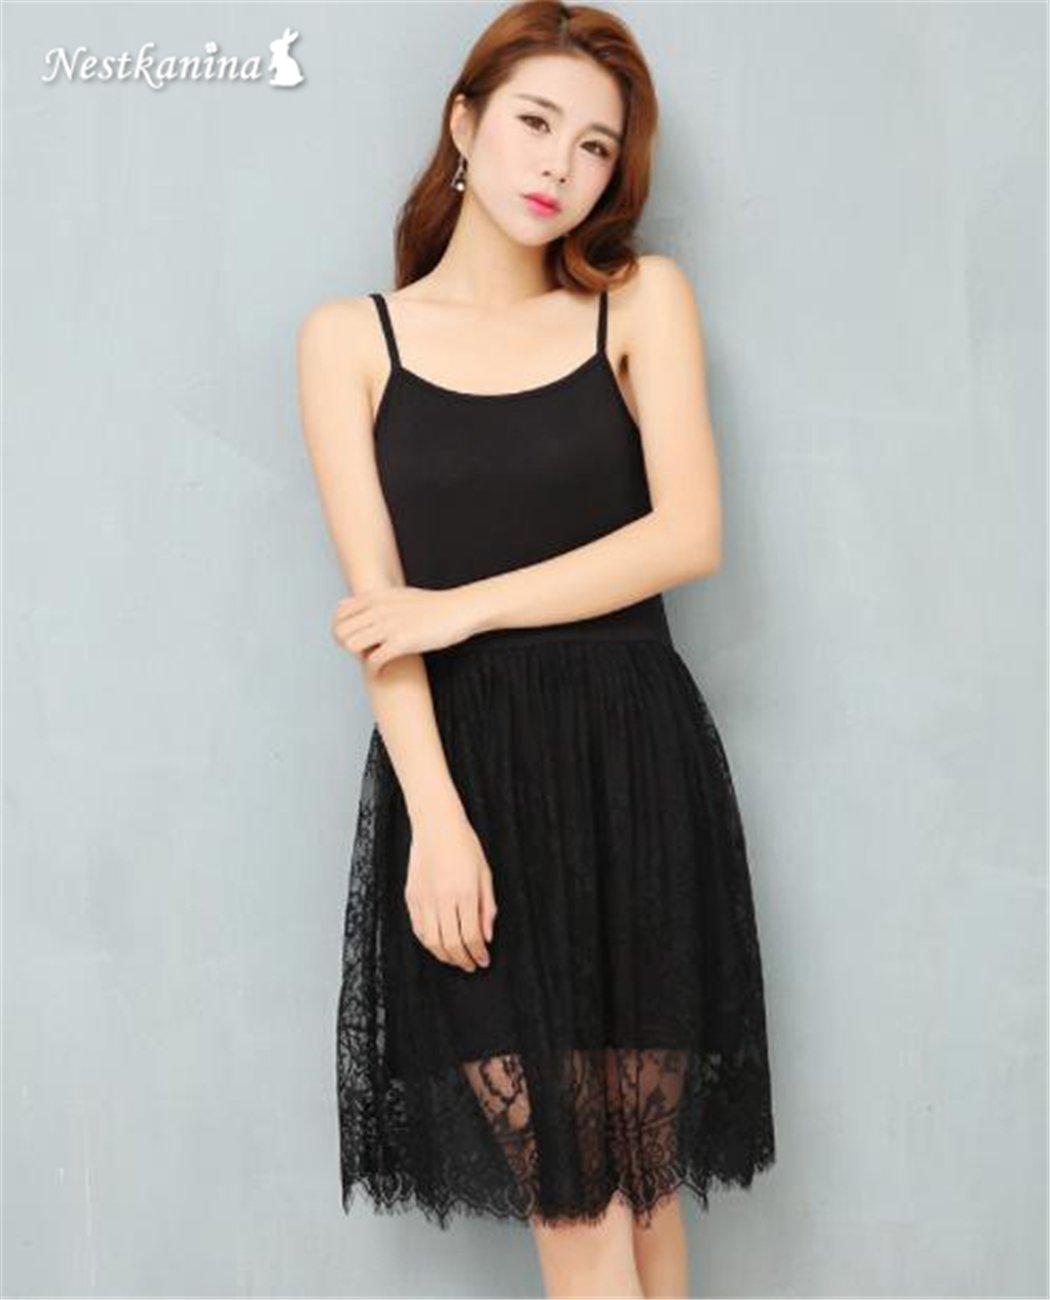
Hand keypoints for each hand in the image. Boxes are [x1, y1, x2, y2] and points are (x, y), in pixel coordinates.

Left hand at [331, 585, 481, 670]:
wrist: (459, 610)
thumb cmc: (433, 606)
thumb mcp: (400, 595)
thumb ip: (379, 601)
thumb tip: (365, 608)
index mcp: (376, 597)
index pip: (338, 614)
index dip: (342, 631)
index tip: (356, 639)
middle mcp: (378, 609)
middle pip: (341, 632)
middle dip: (348, 647)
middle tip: (364, 654)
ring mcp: (389, 625)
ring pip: (351, 646)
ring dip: (359, 658)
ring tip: (374, 661)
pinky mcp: (402, 642)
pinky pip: (373, 660)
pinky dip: (374, 671)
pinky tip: (383, 673)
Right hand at [404, 812, 497, 972]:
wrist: (436, 825)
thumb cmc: (464, 845)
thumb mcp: (486, 874)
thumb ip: (487, 908)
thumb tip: (487, 936)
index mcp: (465, 893)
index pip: (471, 936)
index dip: (478, 954)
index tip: (484, 960)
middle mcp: (443, 899)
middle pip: (451, 944)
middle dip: (463, 960)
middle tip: (471, 965)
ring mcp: (424, 899)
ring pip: (432, 942)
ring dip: (445, 956)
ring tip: (456, 958)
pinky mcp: (411, 897)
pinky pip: (418, 929)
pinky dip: (428, 943)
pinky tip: (438, 944)